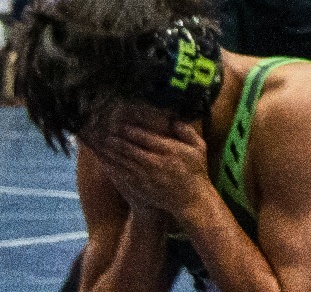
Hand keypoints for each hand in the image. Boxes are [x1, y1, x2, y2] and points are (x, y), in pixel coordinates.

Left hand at [91, 119, 211, 222]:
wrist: (190, 199)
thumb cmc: (196, 171)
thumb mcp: (199, 148)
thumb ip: (187, 132)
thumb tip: (174, 120)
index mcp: (169, 150)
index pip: (146, 138)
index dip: (132, 132)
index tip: (122, 126)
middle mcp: (155, 162)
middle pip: (131, 149)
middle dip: (118, 141)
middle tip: (106, 134)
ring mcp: (146, 176)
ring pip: (124, 161)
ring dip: (112, 153)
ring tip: (102, 145)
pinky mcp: (140, 187)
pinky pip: (122, 175)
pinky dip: (112, 168)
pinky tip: (104, 163)